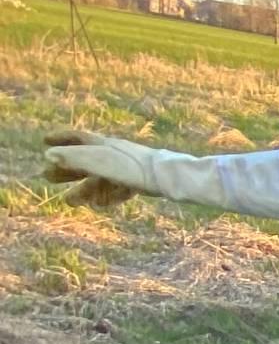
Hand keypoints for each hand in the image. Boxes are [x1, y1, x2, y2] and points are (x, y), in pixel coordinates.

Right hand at [42, 132, 158, 207]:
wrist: (168, 178)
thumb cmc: (132, 168)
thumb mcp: (99, 162)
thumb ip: (74, 158)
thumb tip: (48, 154)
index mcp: (104, 145)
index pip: (78, 138)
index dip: (61, 139)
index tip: (45, 141)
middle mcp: (115, 154)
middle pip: (86, 161)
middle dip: (66, 169)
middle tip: (47, 177)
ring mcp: (128, 169)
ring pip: (101, 179)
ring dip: (84, 190)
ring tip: (69, 201)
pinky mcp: (140, 182)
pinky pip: (120, 189)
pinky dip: (108, 197)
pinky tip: (102, 205)